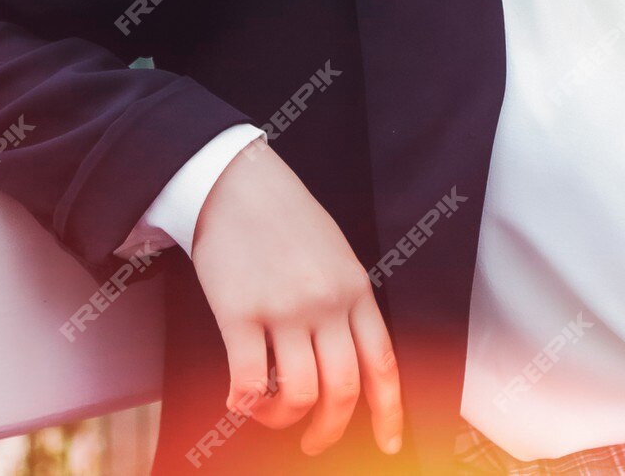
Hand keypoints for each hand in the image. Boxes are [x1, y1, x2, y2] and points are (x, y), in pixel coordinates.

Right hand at [190, 136, 405, 456]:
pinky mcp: (241, 313)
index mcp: (355, 289)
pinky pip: (250, 380)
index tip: (388, 444)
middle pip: (343, 390)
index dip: (389, 413)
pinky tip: (239, 401)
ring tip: (270, 414)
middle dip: (330, 430)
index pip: (383, 364)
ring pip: (299, 394)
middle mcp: (327, 303)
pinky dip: (246, 404)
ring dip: (283, 420)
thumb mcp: (335, 253)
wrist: (236, 180)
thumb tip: (346, 357)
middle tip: (315, 444)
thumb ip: (346, 302)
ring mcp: (284, 309)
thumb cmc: (283, 216)